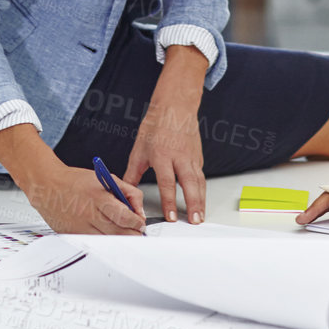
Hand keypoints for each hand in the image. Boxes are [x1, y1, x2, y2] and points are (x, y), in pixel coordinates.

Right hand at [23, 161, 146, 234]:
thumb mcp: (106, 178)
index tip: (140, 223)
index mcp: (99, 197)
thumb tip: (139, 210)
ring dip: (119, 239)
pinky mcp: (73, 234)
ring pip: (108, 241)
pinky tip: (106, 234)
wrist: (47, 185)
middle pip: (119, 233)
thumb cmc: (76, 181)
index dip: (137, 223)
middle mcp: (90, 214)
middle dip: (132, 234)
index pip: (125, 217)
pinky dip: (104, 241)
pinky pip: (94, 243)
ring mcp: (81, 226)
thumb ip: (127, 191)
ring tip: (123, 233)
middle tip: (136, 231)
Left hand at [124, 69, 206, 223]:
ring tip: (200, 216)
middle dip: (193, 204)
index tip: (171, 217)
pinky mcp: (198, 157)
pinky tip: (200, 200)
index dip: (169, 201)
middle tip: (194, 220)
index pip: (167, 182)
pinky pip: (201, 176)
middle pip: (189, 184)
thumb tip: (125, 190)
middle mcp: (179, 157)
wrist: (175, 107)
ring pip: (199, 182)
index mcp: (162, 155)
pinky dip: (202, 190)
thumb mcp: (139, 149)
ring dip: (201, 200)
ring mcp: (191, 157)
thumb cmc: (156, 126)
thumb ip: (133, 173)